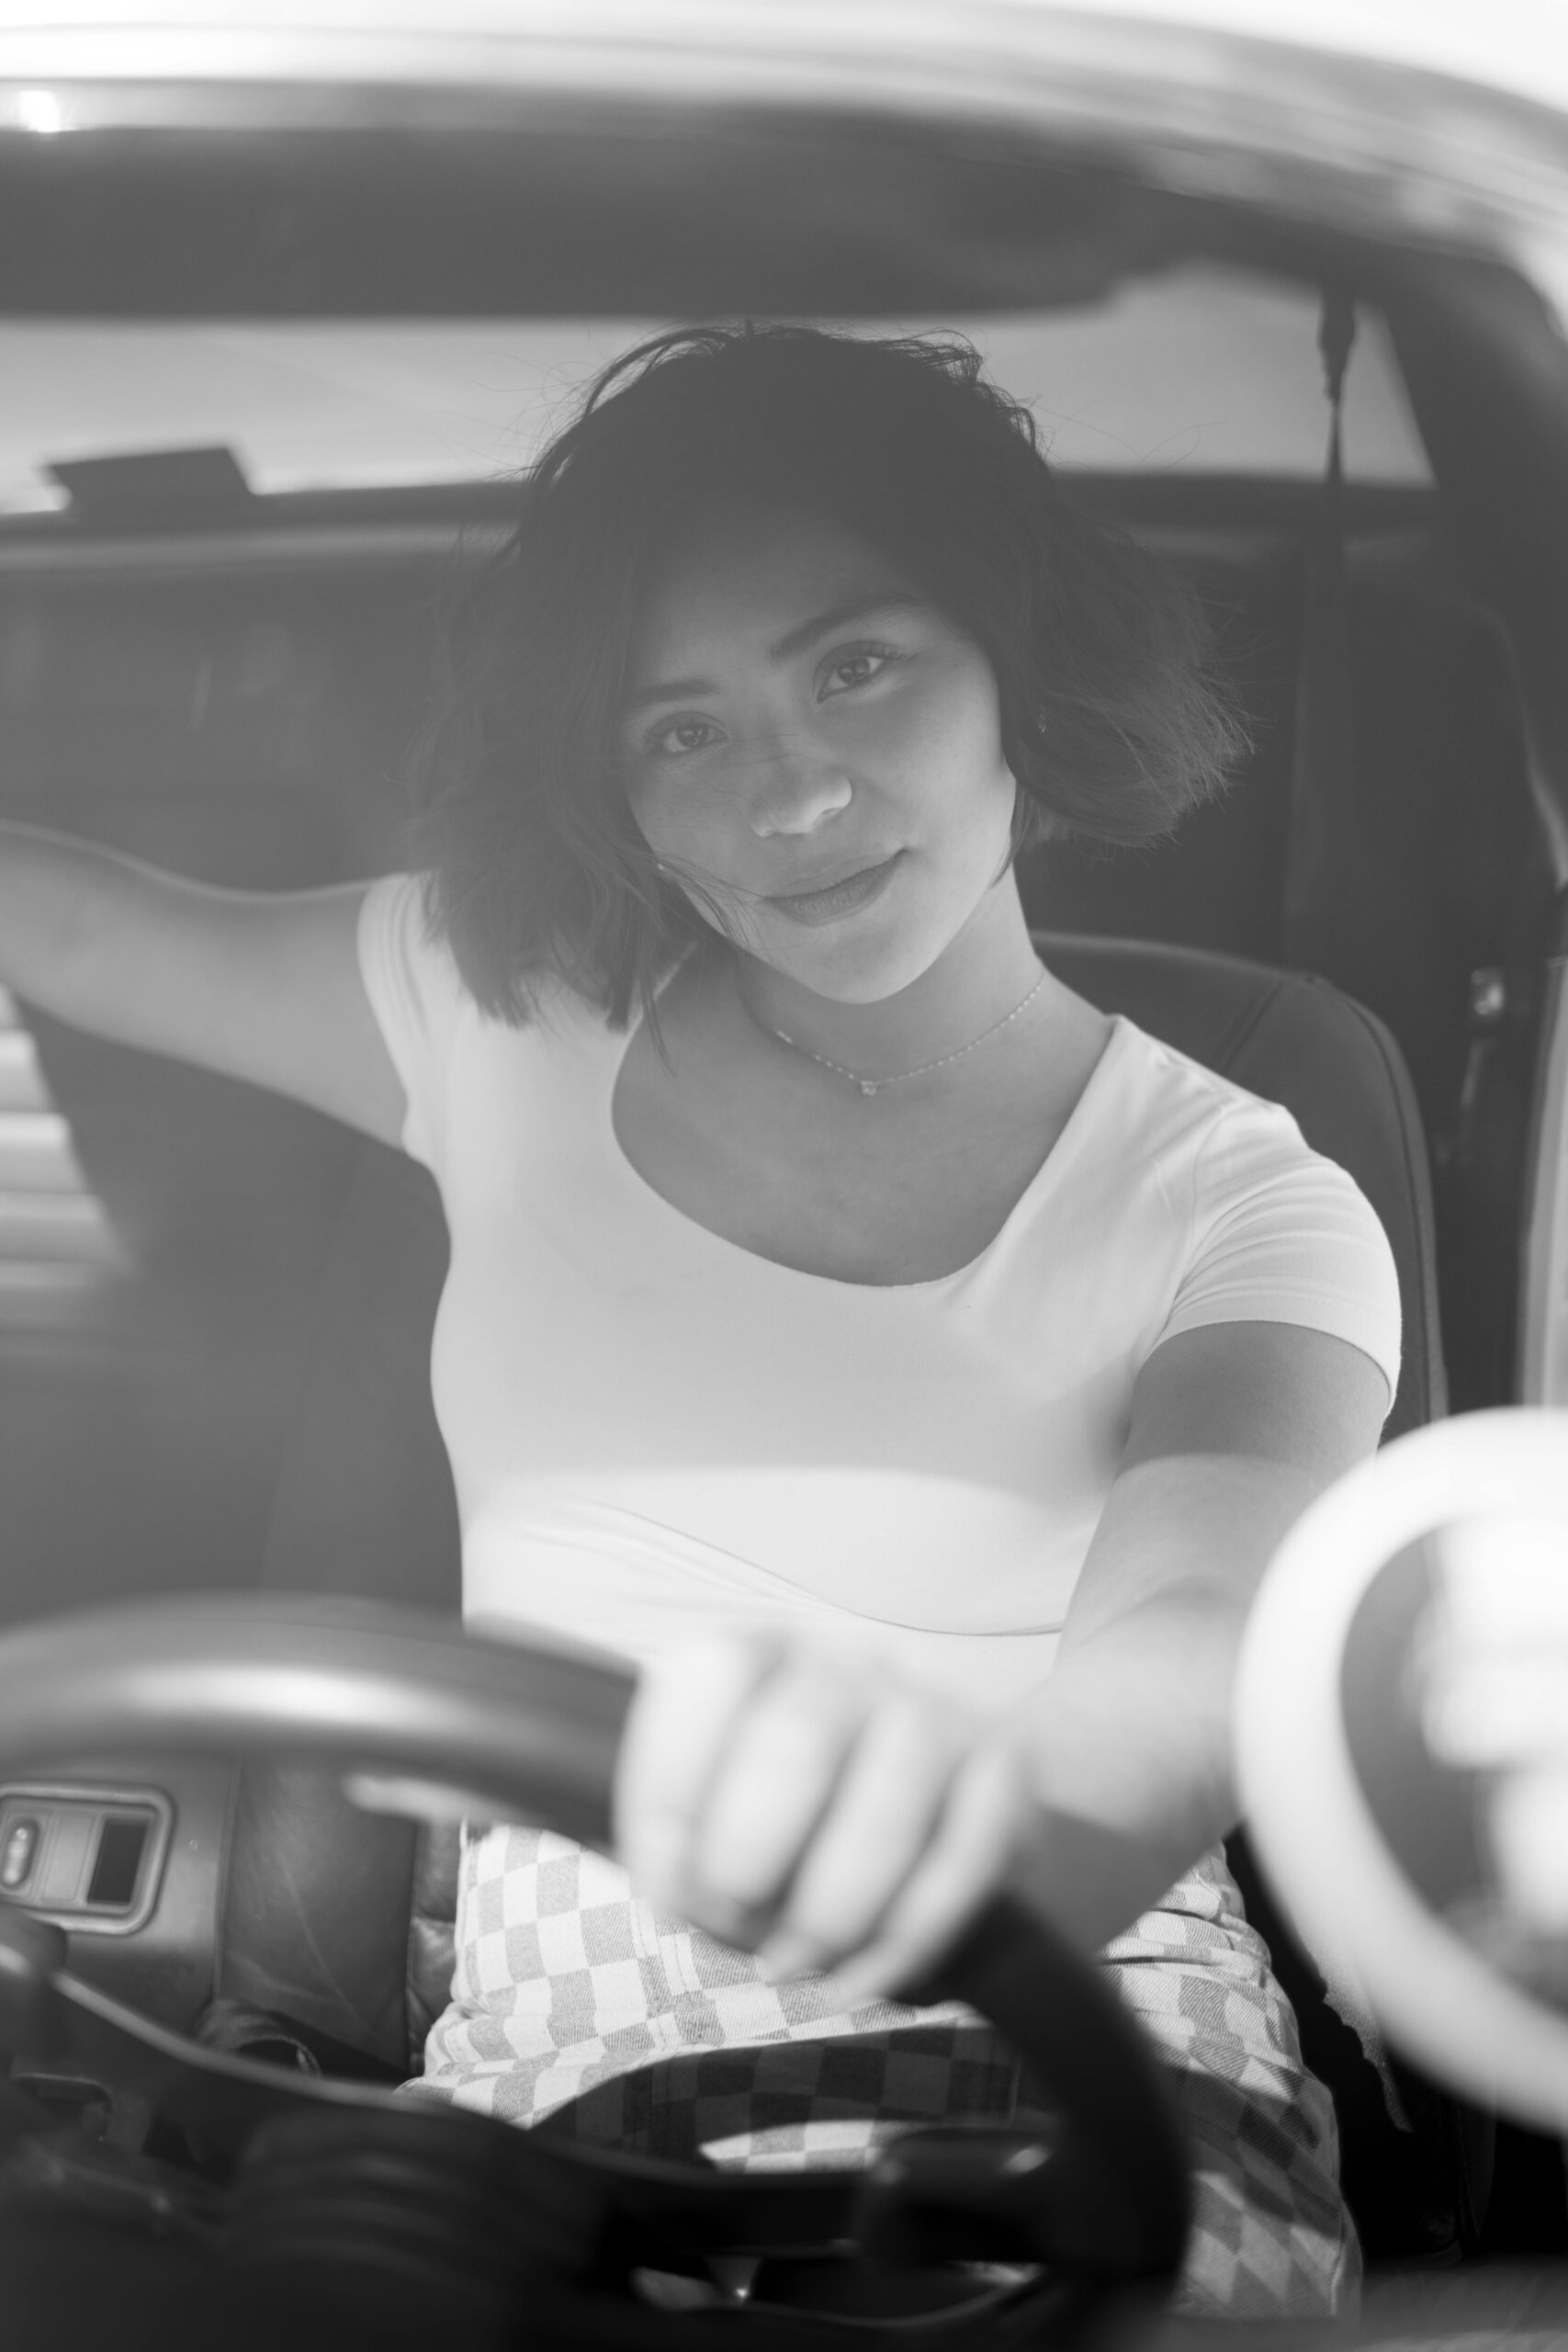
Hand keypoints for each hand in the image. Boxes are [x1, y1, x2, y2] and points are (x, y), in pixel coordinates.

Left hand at [612, 1636, 1031, 2001]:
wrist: (940, 1815)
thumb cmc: (800, 1829)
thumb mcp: (720, 1824)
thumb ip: (680, 1847)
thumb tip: (683, 1889)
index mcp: (763, 1658)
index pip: (711, 1676)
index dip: (674, 1788)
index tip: (673, 1876)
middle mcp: (848, 1668)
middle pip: (798, 1742)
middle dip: (749, 1862)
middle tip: (739, 1923)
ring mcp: (934, 1711)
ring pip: (885, 1812)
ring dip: (830, 1913)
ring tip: (803, 1961)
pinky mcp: (1004, 1771)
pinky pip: (964, 1862)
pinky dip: (907, 1940)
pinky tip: (867, 1976)